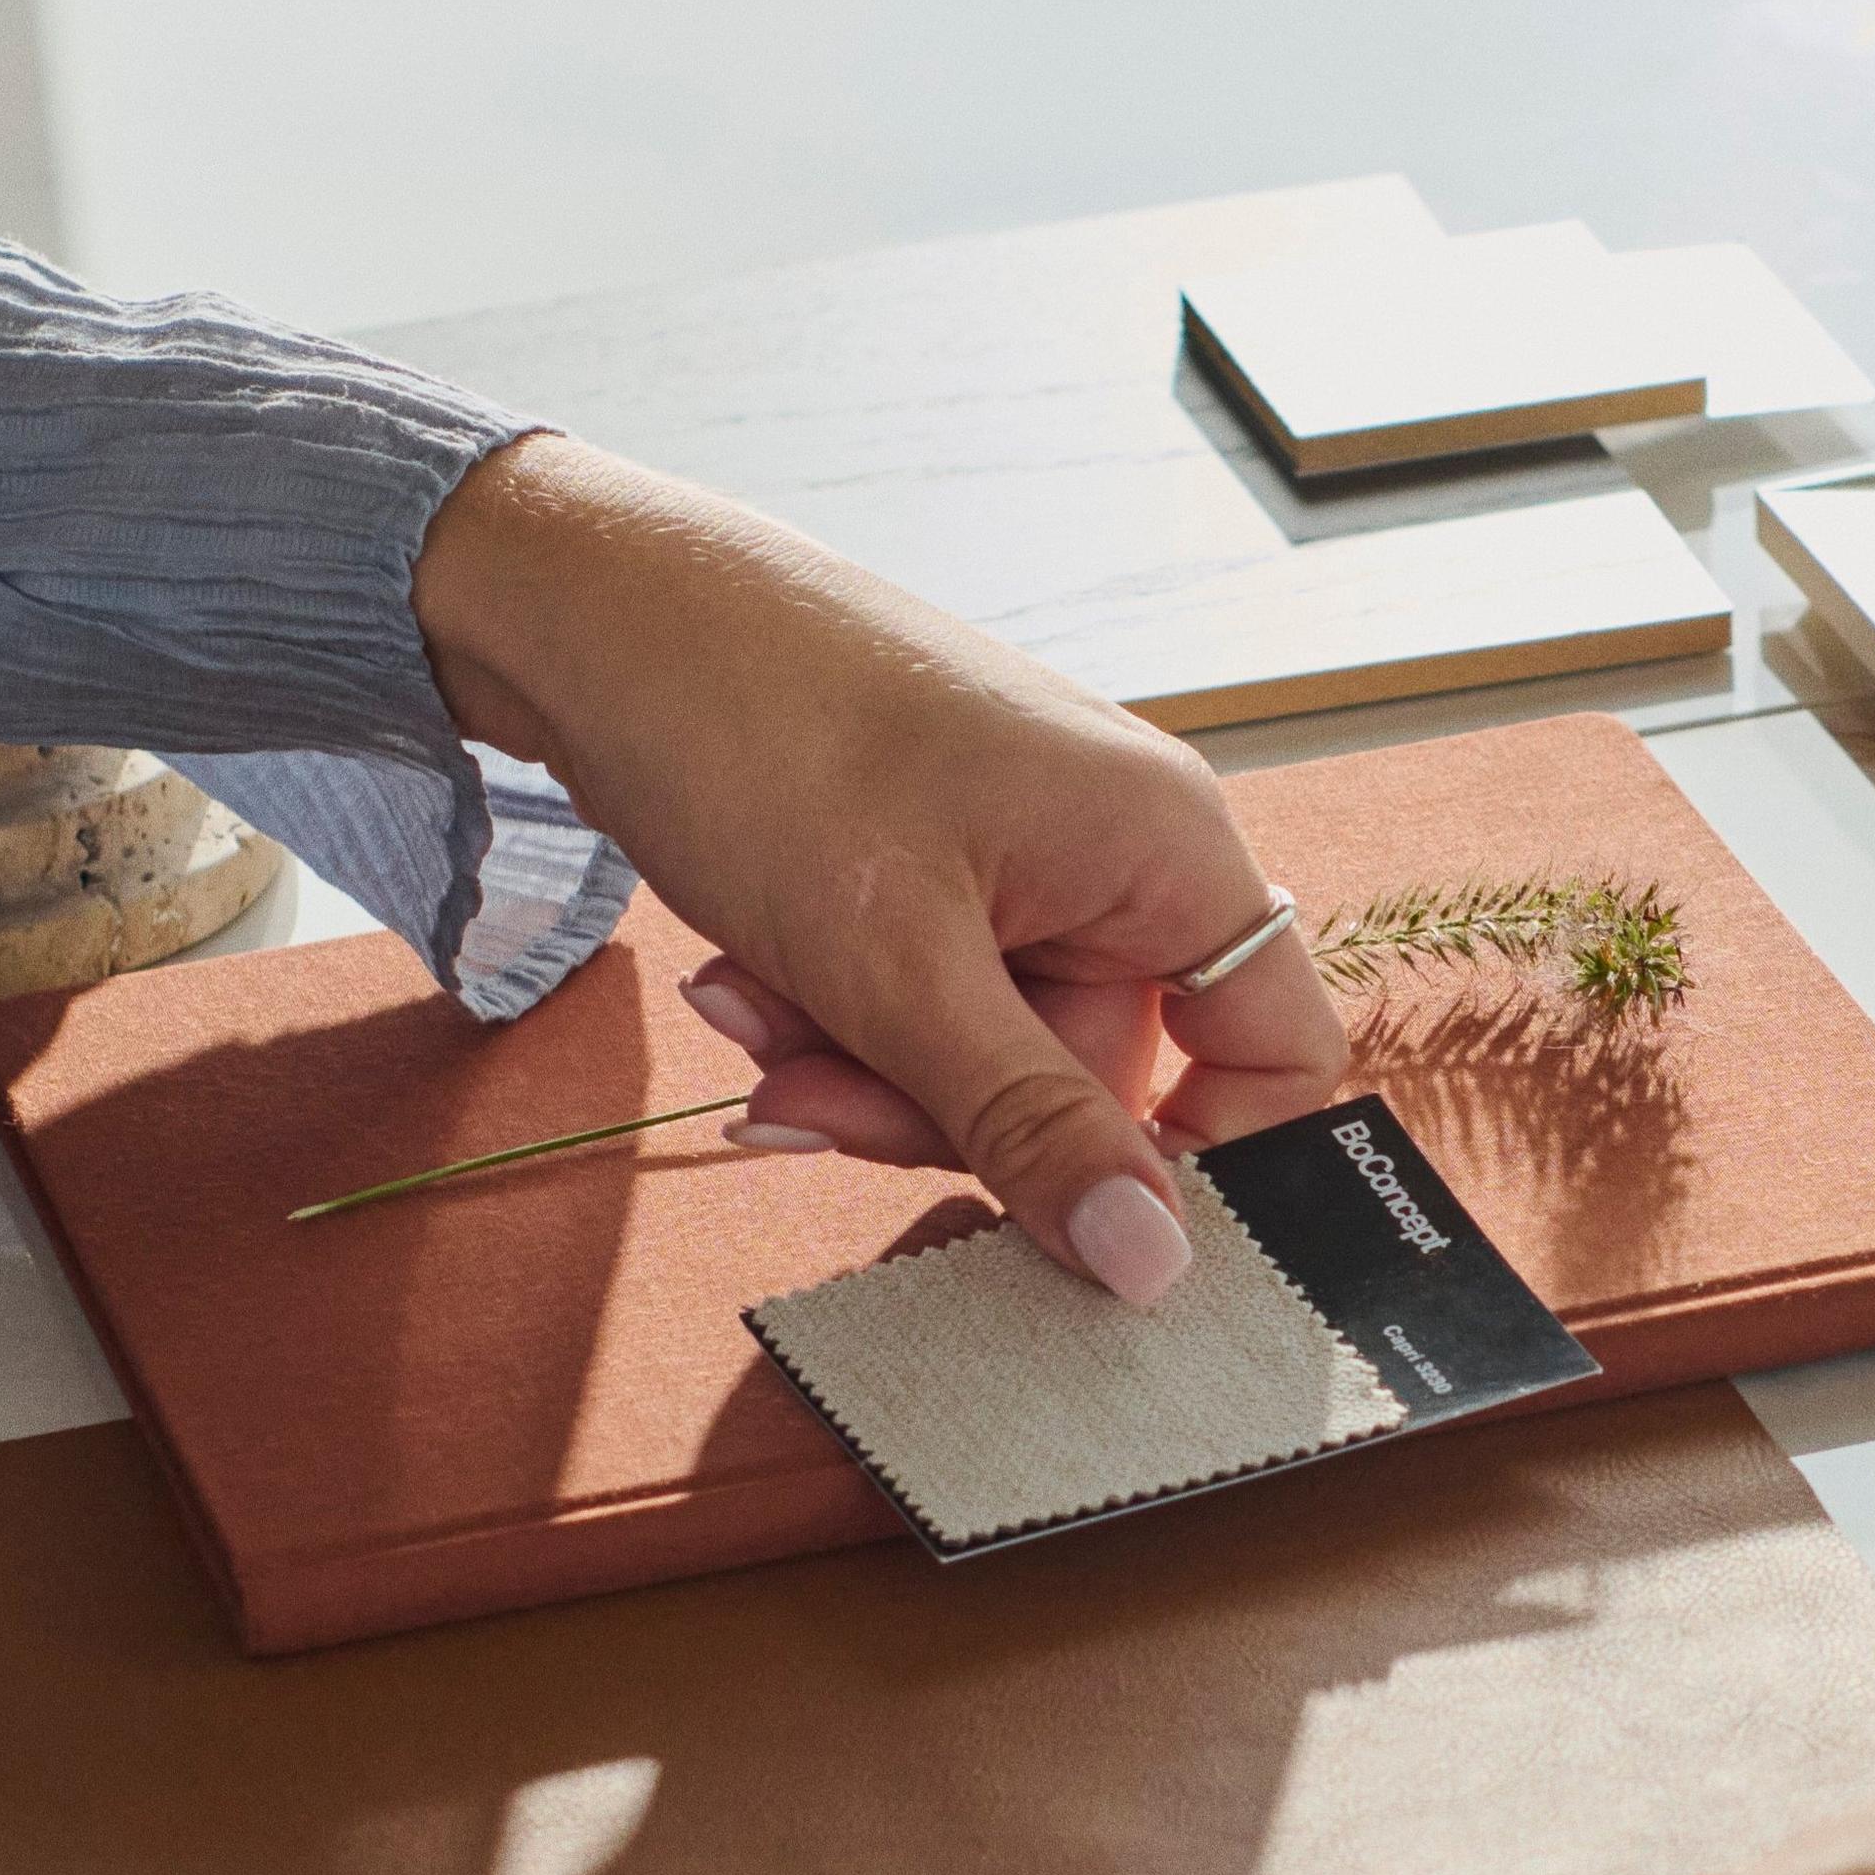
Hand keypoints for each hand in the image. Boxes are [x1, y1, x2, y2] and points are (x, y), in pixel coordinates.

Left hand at [409, 434, 1347, 1293]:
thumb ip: (1032, 1124)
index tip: (1078, 1230)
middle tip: (807, 1098)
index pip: (1278, 1057)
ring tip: (752, 1016)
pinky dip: (832, 1016)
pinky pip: (921, 1003)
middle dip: (943, 1113)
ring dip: (862, 1070)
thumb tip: (1154, 1266)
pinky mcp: (934, 867)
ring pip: (988, 1057)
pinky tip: (743, 979)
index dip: (1202, 1166)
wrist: (596, 609)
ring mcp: (1024, 857)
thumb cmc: (766, 737)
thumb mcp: (898, 971)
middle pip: (1098, 1080)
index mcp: (1166, 851)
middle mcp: (1118, 852)